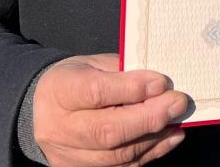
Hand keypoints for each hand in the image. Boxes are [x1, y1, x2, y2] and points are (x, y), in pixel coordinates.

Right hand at [33, 53, 187, 166]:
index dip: (132, 89)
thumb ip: (123, 72)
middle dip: (149, 118)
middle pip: (107, 131)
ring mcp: (67, 155)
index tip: (161, 82)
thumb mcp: (94, 64)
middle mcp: (59, 128)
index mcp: (60, 91)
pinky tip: (168, 138)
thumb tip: (160, 84)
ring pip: (116, 155)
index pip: (96, 93)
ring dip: (153, 139)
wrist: (42, 108)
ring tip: (176, 121)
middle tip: (177, 104)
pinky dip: (149, 153)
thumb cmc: (76, 80)